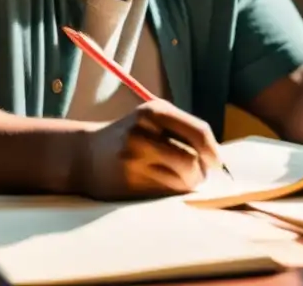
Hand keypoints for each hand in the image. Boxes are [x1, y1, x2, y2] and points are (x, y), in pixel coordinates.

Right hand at [74, 99, 222, 199]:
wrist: (84, 155)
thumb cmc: (130, 136)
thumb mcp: (152, 119)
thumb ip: (183, 129)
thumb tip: (218, 158)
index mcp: (153, 110)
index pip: (198, 131)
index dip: (213, 151)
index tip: (217, 163)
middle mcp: (142, 132)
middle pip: (191, 160)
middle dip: (201, 173)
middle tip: (198, 175)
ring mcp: (132, 158)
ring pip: (180, 180)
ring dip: (188, 184)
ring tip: (181, 180)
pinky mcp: (127, 182)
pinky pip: (164, 193)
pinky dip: (170, 192)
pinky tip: (161, 185)